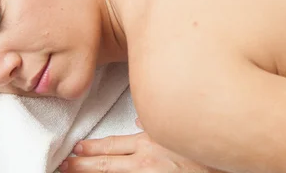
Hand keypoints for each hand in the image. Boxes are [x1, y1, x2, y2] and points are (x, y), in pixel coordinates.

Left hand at [59, 119, 211, 172]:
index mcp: (150, 142)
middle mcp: (145, 162)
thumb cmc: (204, 150)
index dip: (91, 147)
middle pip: (105, 164)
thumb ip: (158, 123)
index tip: (77, 147)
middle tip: (63, 165)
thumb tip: (140, 119)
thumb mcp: (179, 129)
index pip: (112, 144)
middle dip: (81, 164)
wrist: (222, 165)